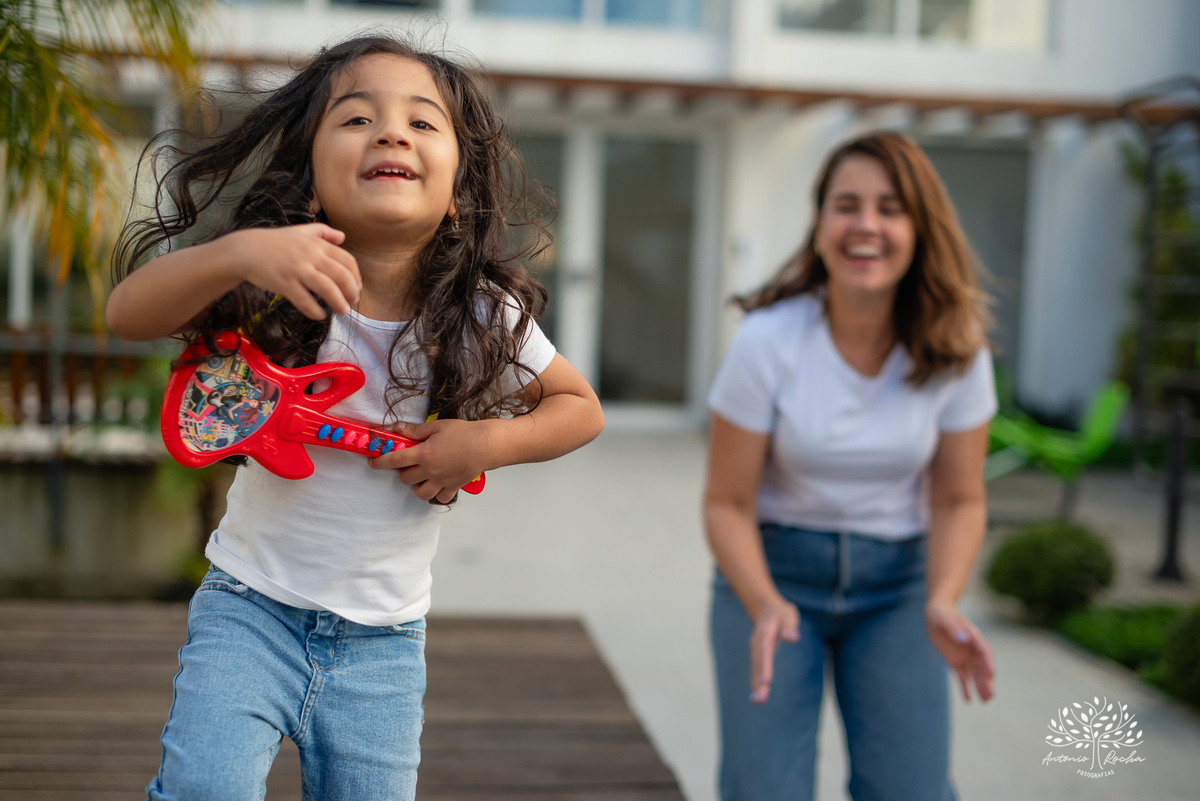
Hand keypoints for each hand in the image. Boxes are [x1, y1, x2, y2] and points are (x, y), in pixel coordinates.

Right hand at [230, 224, 360, 318]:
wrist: (245, 250)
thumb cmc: (275, 242)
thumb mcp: (300, 231)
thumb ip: (323, 232)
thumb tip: (343, 236)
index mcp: (317, 244)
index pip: (347, 260)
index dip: (356, 276)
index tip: (357, 288)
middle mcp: (310, 256)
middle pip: (341, 276)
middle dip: (351, 292)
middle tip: (352, 302)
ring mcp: (297, 270)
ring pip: (327, 288)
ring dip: (338, 303)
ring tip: (342, 311)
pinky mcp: (284, 284)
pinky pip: (305, 301)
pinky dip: (315, 310)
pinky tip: (319, 315)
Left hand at [368, 419, 490, 503]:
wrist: (487, 444)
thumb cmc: (464, 433)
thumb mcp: (437, 426)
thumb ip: (415, 430)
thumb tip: (397, 428)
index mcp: (425, 454)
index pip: (395, 460)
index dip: (380, 462)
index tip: (373, 462)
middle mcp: (431, 470)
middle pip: (406, 478)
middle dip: (403, 471)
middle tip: (410, 463)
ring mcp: (442, 481)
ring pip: (420, 493)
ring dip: (417, 486)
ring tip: (422, 476)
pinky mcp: (453, 487)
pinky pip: (440, 498)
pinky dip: (437, 494)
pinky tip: (438, 484)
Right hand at [749, 598, 800, 703]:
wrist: (767, 610)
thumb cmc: (781, 614)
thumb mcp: (788, 615)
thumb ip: (790, 626)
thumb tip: (792, 638)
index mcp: (764, 633)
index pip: (764, 650)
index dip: (764, 665)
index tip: (766, 680)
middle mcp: (757, 644)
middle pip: (757, 663)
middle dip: (757, 681)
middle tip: (759, 699)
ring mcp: (755, 651)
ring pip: (755, 669)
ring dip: (756, 685)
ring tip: (757, 701)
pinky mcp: (757, 657)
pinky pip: (756, 670)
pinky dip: (756, 683)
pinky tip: (758, 697)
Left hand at [925, 600, 994, 701]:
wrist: (936, 615)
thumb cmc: (942, 614)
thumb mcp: (944, 619)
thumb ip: (953, 629)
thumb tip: (963, 639)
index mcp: (973, 637)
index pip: (985, 652)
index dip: (988, 663)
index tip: (992, 675)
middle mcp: (973, 650)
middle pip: (982, 667)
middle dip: (986, 681)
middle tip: (990, 696)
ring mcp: (965, 657)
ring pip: (975, 675)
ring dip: (980, 687)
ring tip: (985, 701)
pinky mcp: (956, 663)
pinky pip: (962, 677)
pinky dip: (965, 688)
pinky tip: (968, 700)